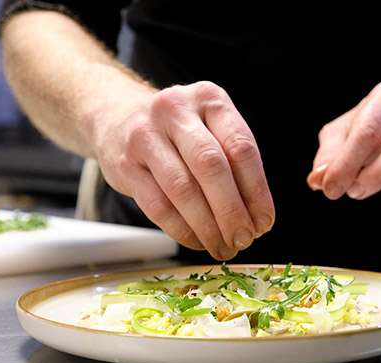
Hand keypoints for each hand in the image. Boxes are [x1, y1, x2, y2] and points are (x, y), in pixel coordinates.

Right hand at [92, 81, 274, 259]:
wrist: (116, 116)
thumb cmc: (178, 131)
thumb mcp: (210, 128)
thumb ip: (234, 163)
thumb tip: (256, 218)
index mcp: (209, 99)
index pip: (241, 148)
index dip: (257, 192)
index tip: (264, 222)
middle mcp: (176, 110)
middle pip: (211, 166)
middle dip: (232, 211)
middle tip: (244, 239)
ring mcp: (145, 135)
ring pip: (183, 189)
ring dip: (207, 227)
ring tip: (222, 246)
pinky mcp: (124, 164)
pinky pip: (158, 206)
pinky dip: (182, 230)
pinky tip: (197, 241)